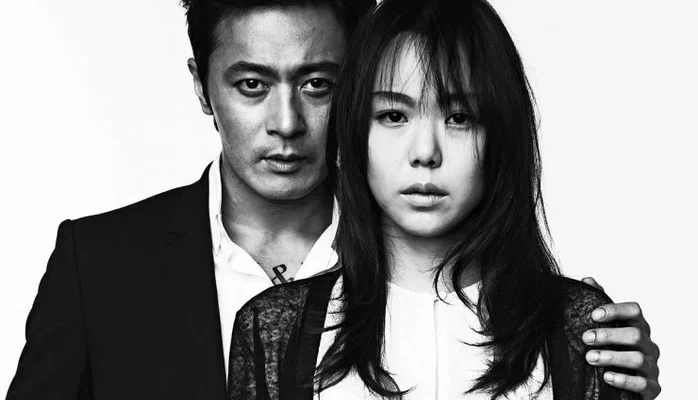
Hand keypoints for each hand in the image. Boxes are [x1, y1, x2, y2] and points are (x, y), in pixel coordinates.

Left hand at [581, 277, 660, 398]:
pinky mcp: (652, 388)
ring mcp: (652, 366)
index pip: (634, 310)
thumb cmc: (612, 351)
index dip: (615, 310)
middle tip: (586, 338)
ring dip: (612, 357)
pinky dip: (625, 380)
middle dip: (609, 335)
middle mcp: (648, 344)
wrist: (619, 386)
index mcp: (637, 326)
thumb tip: (588, 280)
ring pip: (638, 358)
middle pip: (635, 334)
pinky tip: (607, 377)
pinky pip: (643, 384)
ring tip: (590, 358)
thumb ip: (598, 304)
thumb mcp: (604, 328)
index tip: (593, 315)